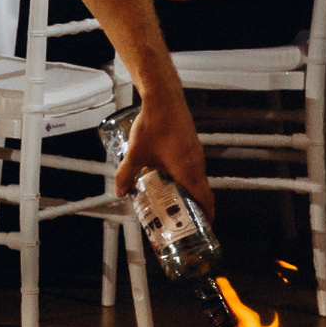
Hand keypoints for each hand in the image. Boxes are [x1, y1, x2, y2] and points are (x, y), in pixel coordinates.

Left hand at [115, 94, 214, 219]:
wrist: (164, 98)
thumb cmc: (153, 126)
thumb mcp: (135, 153)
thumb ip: (126, 175)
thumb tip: (119, 193)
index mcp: (189, 172)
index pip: (205, 200)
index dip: (206, 217)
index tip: (201, 228)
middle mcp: (198, 164)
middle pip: (202, 192)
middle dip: (193, 207)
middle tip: (181, 219)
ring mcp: (196, 153)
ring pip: (197, 179)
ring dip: (188, 191)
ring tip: (171, 201)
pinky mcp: (191, 145)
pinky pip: (192, 168)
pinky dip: (185, 177)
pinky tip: (166, 177)